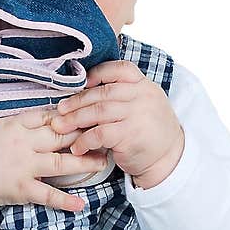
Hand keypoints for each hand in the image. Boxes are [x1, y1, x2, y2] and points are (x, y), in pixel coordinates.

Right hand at [0, 106, 108, 211]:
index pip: (52, 115)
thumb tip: (50, 117)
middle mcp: (23, 143)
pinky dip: (65, 201)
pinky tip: (82, 204)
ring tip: (104, 163)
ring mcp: (23, 167)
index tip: (93, 113)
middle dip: (87, 135)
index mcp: (17, 123)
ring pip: (62, 164)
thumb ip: (24, 123)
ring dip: (86, 164)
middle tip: (108, 134)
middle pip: (62, 136)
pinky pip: (47, 196)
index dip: (75, 114)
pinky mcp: (21, 189)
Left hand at [49, 60, 184, 188]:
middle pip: (103, 92)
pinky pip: (99, 133)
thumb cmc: (150, 133)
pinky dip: (84, 140)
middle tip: (60, 109)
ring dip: (75, 120)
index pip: (121, 69)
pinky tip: (77, 147)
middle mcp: (143, 97)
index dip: (98, 73)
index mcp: (145, 86)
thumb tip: (86, 92)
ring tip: (61, 127)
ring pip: (98, 111)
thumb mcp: (145, 106)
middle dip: (77, 101)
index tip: (82, 83)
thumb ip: (124, 96)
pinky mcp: (130, 135)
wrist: (169, 161)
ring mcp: (137, 115)